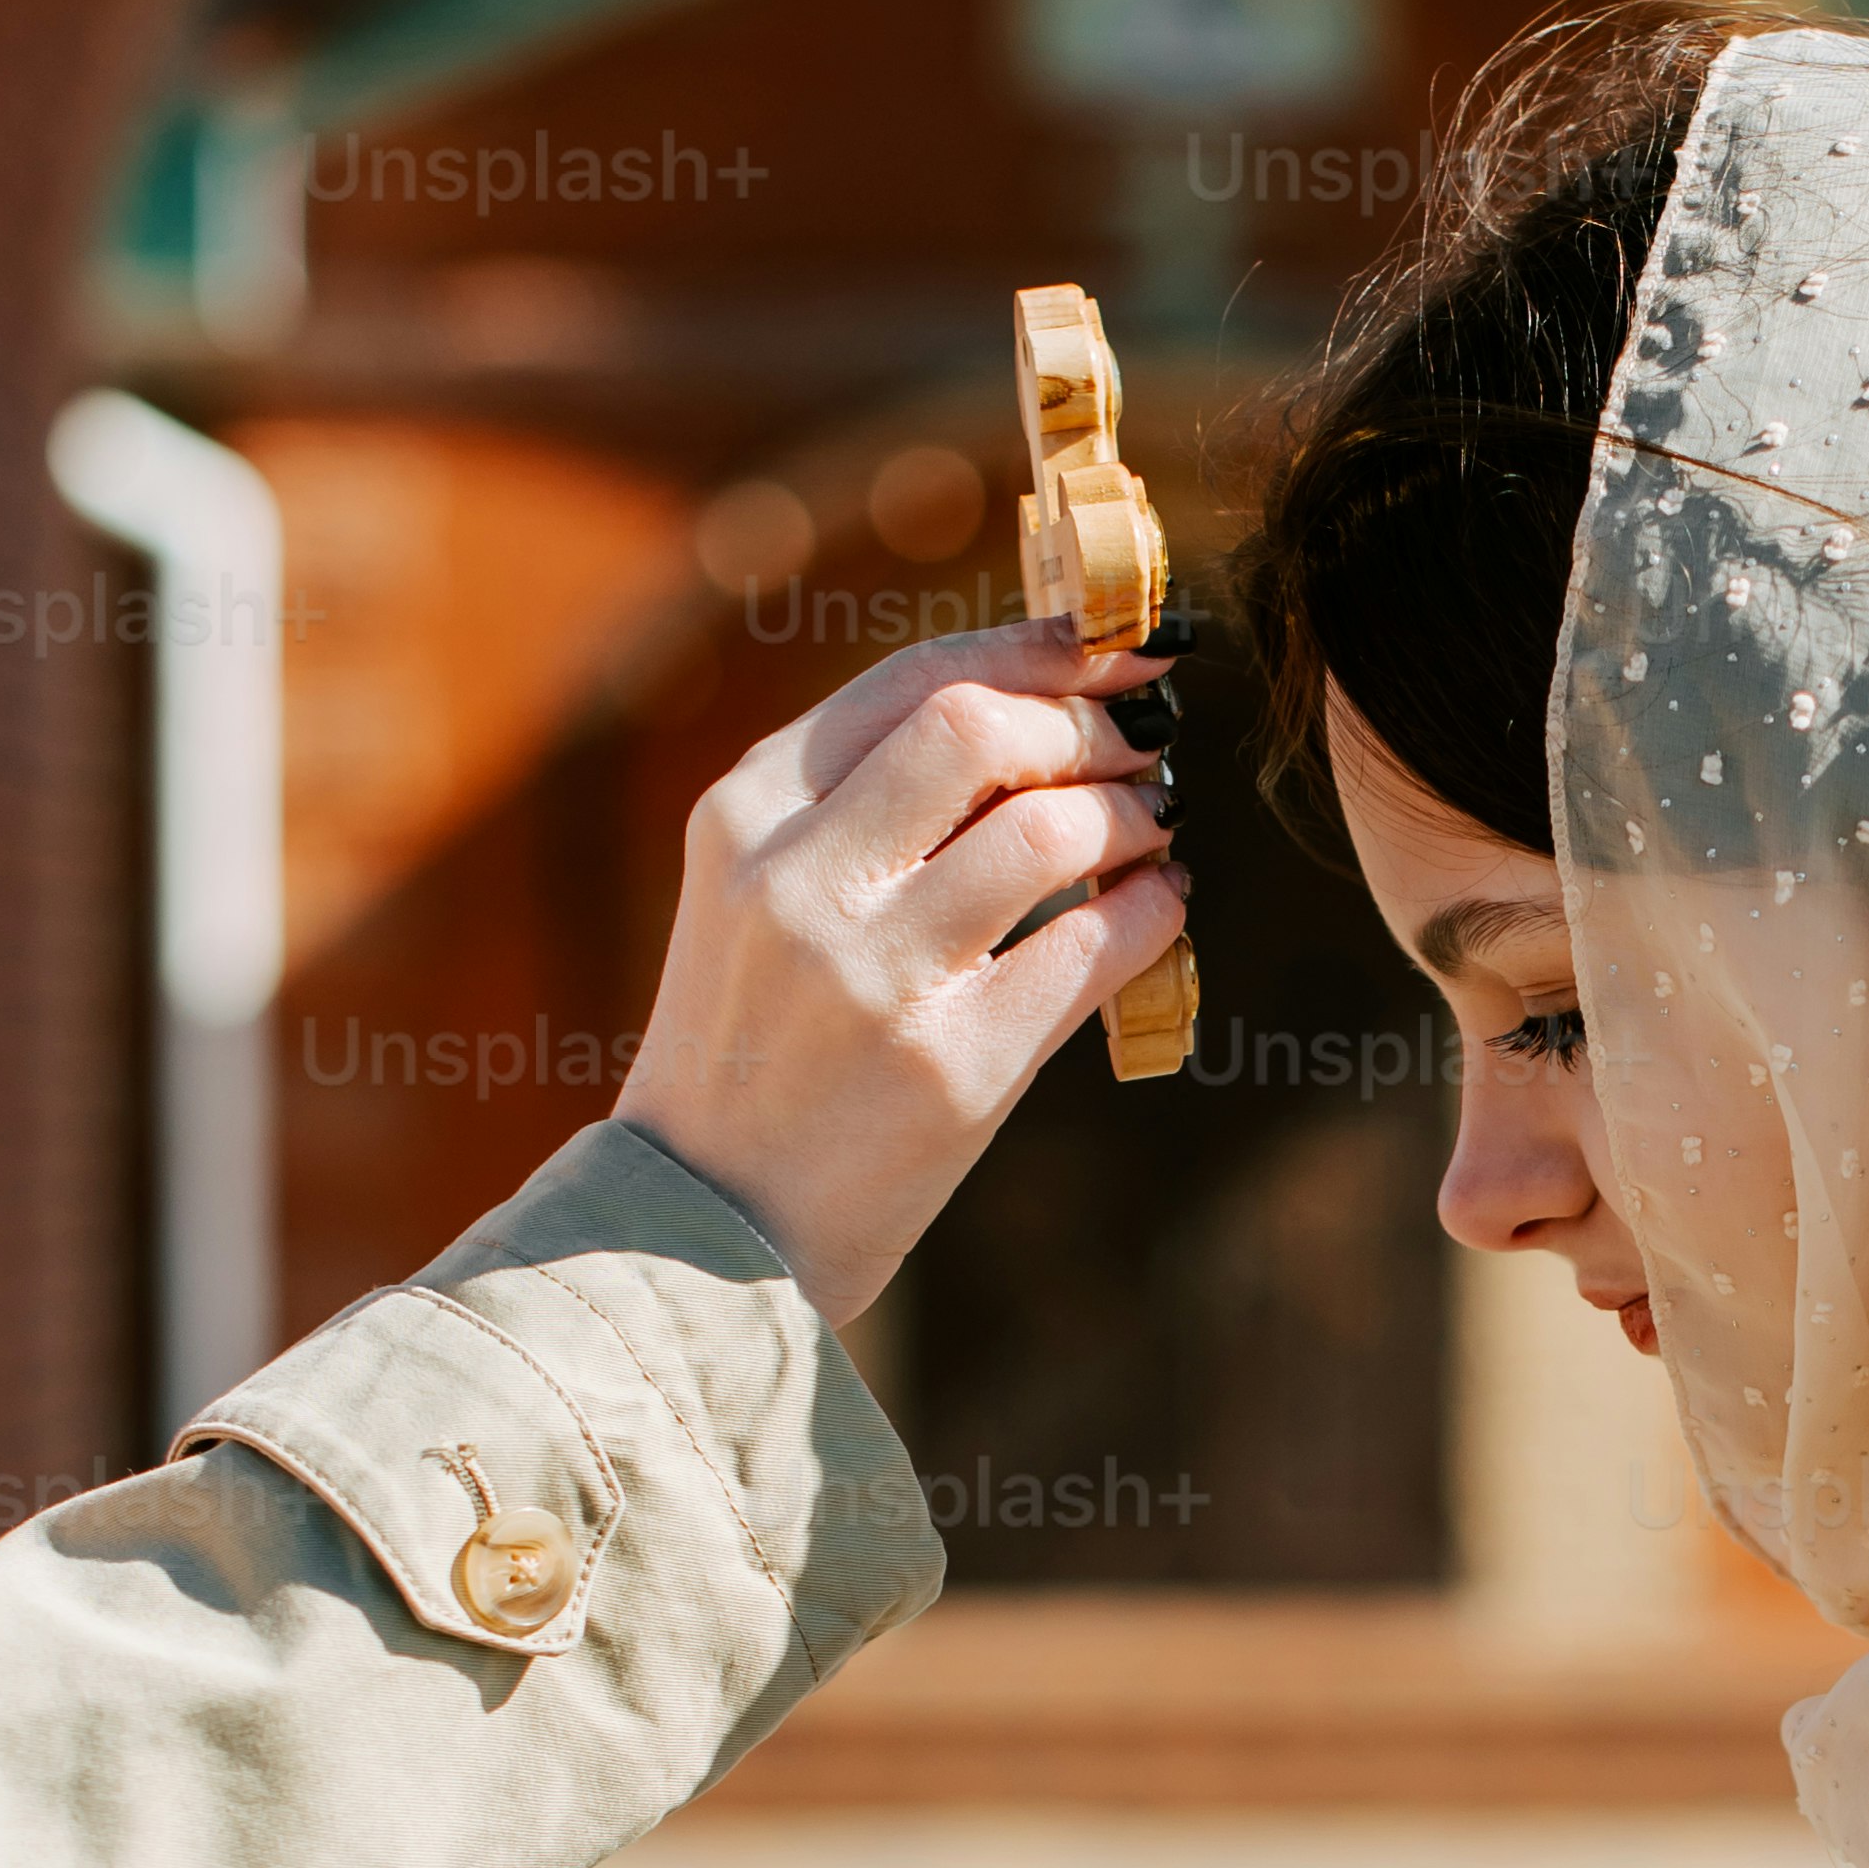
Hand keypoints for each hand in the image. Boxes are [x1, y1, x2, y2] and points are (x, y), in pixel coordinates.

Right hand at [611, 622, 1183, 1320]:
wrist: (708, 1222)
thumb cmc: (756, 1044)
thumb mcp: (758, 895)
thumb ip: (863, 802)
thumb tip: (1040, 703)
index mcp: (743, 816)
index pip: (910, 680)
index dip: (1032, 647)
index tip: (1110, 645)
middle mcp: (799, 881)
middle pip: (981, 730)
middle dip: (1087, 720)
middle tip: (1144, 740)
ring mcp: (875, 975)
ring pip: (1049, 830)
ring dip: (1130, 812)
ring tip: (1153, 824)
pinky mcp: (951, 1066)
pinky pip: (1093, 947)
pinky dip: (1152, 908)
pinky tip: (1160, 904)